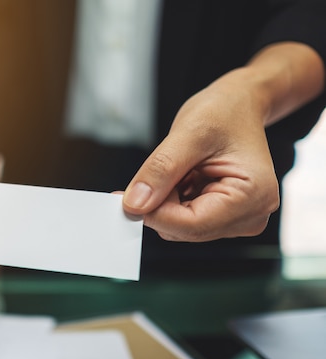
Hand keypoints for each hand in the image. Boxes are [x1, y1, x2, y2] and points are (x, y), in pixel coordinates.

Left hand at [122, 69, 279, 240]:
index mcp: (253, 195)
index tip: (128, 199)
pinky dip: (174, 201)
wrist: (238, 105)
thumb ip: (160, 170)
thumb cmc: (224, 112)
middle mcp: (252, 214)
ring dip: (168, 201)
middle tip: (161, 171)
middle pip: (186, 230)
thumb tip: (136, 204)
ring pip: (182, 228)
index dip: (155, 214)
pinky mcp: (224, 217)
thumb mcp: (188, 133)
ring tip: (182, 170)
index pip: (193, 225)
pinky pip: (185, 221)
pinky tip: (185, 178)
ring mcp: (239, 219)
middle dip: (162, 205)